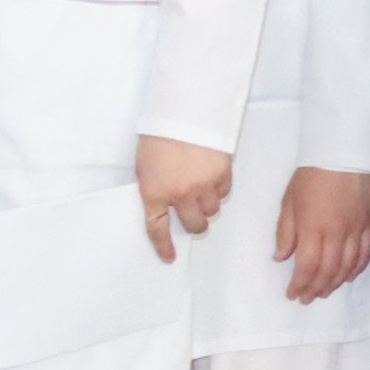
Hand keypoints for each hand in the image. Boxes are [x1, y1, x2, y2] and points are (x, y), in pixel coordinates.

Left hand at [137, 135, 229, 260]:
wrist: (184, 112)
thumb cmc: (161, 136)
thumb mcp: (145, 167)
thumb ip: (155, 190)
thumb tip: (166, 207)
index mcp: (153, 192)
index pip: (157, 229)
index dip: (163, 246)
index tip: (169, 257)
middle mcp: (180, 193)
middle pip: (195, 224)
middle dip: (195, 223)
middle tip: (194, 217)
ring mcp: (203, 184)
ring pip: (212, 210)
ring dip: (207, 204)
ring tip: (202, 188)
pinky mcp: (223, 173)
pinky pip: (224, 192)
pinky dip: (219, 189)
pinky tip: (212, 176)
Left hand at [275, 167, 369, 303]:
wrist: (342, 156)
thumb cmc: (311, 177)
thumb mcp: (288, 204)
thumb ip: (286, 233)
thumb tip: (281, 257)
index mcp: (313, 228)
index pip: (307, 266)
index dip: (300, 284)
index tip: (293, 294)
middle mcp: (337, 233)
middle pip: (328, 270)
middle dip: (316, 288)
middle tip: (307, 298)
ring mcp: (356, 229)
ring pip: (348, 266)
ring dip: (336, 282)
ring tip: (326, 291)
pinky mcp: (369, 224)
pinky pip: (366, 252)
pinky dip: (358, 268)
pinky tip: (349, 276)